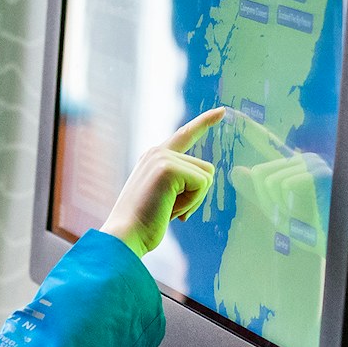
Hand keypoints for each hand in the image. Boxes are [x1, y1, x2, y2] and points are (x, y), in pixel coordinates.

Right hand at [101, 108, 222, 256]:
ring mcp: (162, 158)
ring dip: (195, 200)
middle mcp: (157, 152)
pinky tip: (170, 209)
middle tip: (170, 210)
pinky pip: (202, 184)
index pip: (185, 135)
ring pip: (206, 176)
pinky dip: (192, 203)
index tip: (222, 111)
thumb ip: (180, 182)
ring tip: (168, 209)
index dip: (204, 123)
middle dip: (196, 195)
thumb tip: (205, 179)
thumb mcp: (164, 196)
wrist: (125, 235)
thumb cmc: (144, 223)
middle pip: (205, 168)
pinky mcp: (169, 169)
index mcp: (154, 157)